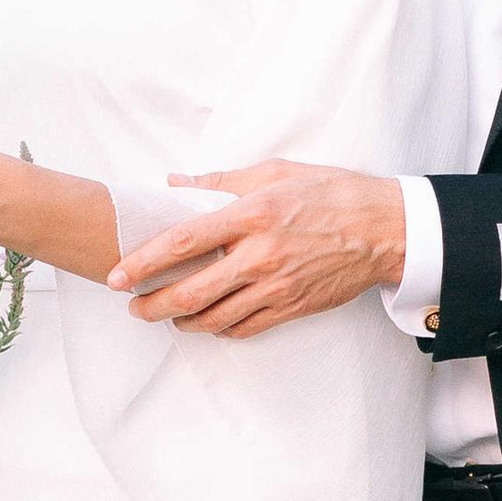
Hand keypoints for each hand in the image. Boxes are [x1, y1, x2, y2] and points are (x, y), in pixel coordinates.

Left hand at [108, 160, 406, 340]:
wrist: (385, 229)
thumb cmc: (332, 193)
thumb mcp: (275, 171)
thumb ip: (219, 179)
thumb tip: (174, 182)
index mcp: (252, 214)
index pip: (183, 242)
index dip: (143, 262)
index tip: (117, 275)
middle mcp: (261, 255)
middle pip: (191, 292)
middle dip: (152, 305)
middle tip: (134, 306)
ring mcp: (277, 287)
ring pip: (214, 317)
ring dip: (181, 321)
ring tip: (166, 314)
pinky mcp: (292, 307)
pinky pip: (244, 328)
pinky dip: (219, 329)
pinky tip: (207, 321)